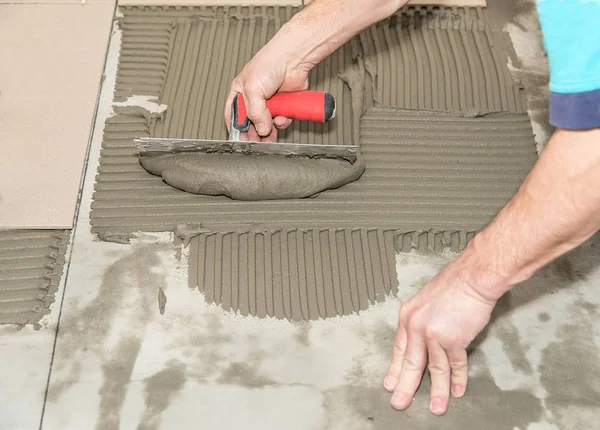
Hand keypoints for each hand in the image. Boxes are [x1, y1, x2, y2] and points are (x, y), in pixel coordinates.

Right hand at [224, 45, 309, 142]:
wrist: (293, 59)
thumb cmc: (269, 64)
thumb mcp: (252, 90)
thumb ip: (255, 112)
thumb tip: (261, 129)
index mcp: (239, 93)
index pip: (233, 115)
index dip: (236, 129)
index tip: (241, 141)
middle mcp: (254, 99)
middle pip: (251, 124)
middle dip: (255, 134)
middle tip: (257, 143)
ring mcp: (269, 103)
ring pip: (267, 125)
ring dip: (270, 131)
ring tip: (270, 134)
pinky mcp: (283, 106)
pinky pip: (281, 121)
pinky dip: (282, 122)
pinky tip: (282, 118)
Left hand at [384, 261, 496, 414]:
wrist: (473, 277)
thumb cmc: (454, 285)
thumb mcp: (426, 301)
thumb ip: (422, 321)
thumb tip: (423, 338)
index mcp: (408, 316)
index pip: (399, 348)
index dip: (396, 368)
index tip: (391, 383)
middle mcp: (416, 326)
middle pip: (410, 363)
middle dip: (405, 386)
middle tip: (399, 402)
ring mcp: (434, 334)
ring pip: (433, 369)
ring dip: (436, 391)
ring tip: (436, 407)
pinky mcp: (453, 339)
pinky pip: (455, 365)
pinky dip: (457, 379)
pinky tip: (456, 391)